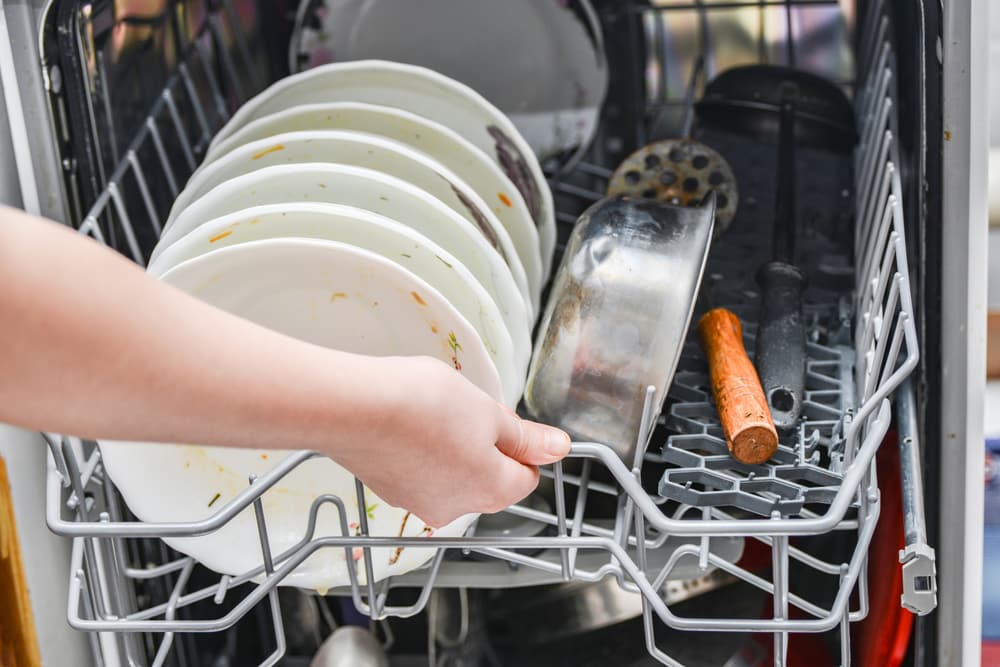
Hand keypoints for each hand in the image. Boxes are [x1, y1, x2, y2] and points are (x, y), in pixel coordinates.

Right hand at [334, 356, 570, 526]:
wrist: (352, 408)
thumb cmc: (422, 405)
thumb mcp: (487, 411)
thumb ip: (524, 436)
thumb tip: (558, 448)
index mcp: (492, 490)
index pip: (526, 476)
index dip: (520, 443)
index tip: (501, 419)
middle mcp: (457, 508)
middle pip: (489, 480)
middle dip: (485, 447)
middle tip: (466, 410)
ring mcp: (419, 503)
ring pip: (452, 476)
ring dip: (451, 449)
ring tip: (432, 414)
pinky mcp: (390, 492)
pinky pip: (420, 474)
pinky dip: (420, 453)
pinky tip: (407, 425)